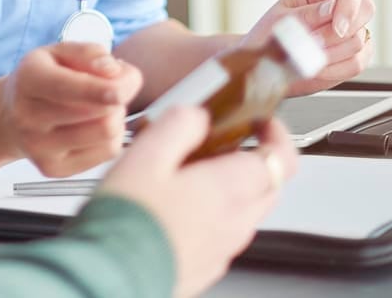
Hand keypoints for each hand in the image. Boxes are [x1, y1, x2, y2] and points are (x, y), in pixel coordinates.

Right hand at [0, 43, 142, 176]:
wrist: (9, 116)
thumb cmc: (42, 79)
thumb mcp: (59, 53)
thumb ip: (89, 53)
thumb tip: (114, 72)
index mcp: (29, 79)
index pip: (71, 88)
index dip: (106, 89)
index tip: (128, 85)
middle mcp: (28, 116)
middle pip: (99, 115)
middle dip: (118, 98)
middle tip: (112, 89)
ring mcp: (39, 147)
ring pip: (107, 136)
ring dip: (116, 118)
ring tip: (102, 108)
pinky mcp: (54, 168)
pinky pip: (107, 153)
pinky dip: (112, 137)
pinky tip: (96, 126)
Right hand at [99, 107, 297, 297]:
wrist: (109, 276)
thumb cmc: (128, 220)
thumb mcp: (146, 155)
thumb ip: (179, 126)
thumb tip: (197, 115)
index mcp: (230, 189)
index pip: (281, 158)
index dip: (276, 134)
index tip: (260, 121)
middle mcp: (236, 222)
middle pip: (268, 185)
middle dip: (253, 159)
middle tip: (223, 143)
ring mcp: (223, 249)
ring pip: (246, 211)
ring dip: (232, 188)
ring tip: (190, 174)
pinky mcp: (206, 268)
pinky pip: (223, 235)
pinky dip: (214, 216)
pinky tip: (177, 209)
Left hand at [242, 0, 373, 94]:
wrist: (267, 65)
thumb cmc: (269, 36)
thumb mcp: (280, 21)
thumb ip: (306, 14)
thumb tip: (331, 8)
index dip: (349, 4)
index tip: (338, 27)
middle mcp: (339, 6)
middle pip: (365, 9)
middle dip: (341, 33)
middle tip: (315, 44)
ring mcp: (351, 30)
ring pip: (360, 40)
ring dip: (332, 54)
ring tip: (307, 56)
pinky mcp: (355, 54)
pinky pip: (358, 63)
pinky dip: (336, 70)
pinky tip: (316, 68)